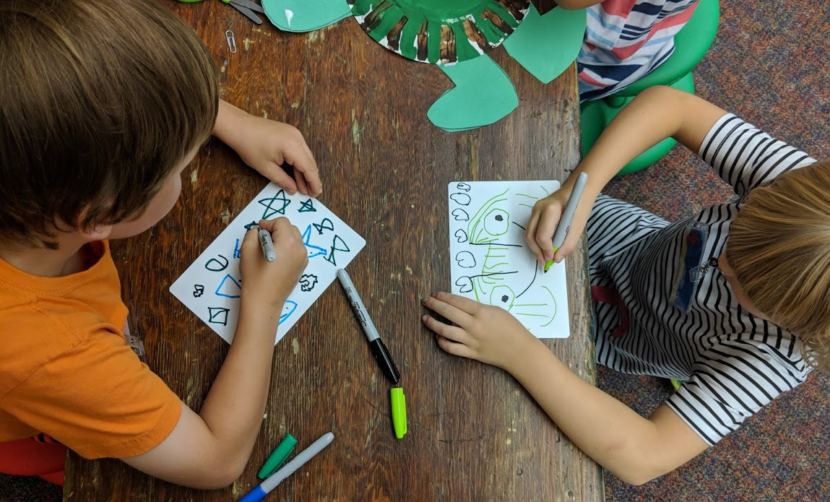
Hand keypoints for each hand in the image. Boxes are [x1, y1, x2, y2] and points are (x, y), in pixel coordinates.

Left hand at [215, 102, 321, 195]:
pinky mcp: (291, 133)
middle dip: (311, 178)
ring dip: (305, 171)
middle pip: (310, 162)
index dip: (314, 182)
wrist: (239, 127)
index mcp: (292, 146)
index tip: (316, 193)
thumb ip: (283, 180)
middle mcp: (297, 138)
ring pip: (306, 156)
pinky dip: (300, 162)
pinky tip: (297, 174)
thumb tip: (294, 190)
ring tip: (304, 187)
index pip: (308, 167)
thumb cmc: (249, 146)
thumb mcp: (266, 168)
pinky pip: (300, 150)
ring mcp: (295, 134)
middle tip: (311, 193)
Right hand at [239, 218, 307, 314]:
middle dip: (277, 230)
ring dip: (282, 238)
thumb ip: (253, 233)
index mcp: (289, 242)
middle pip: (290, 229)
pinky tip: (275, 258)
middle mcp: (300, 249)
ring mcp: (303, 259)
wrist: (263, 302)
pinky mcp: (302, 267)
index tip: (259, 230)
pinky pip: (296, 250)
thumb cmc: (255, 276)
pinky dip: (287, 249)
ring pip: (294, 239)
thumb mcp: (247, 249)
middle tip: (263, 238)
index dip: (268, 223)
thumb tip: (260, 230)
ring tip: (269, 249)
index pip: (281, 222)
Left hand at [421, 292, 539, 370]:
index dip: (444, 297)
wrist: (519, 351)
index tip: (435, 294)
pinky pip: (451, 348)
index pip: (457, 301)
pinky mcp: (470, 353)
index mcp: (481, 312)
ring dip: (432, 323)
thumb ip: (478, 309)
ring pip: (445, 331)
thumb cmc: (511, 328)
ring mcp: (471, 340)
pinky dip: (442, 341)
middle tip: (426, 301)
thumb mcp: (496, 311)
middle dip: (434, 305)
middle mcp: (473, 326)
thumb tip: (460, 306)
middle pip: (448, 313)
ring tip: (425, 318)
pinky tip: (438, 336)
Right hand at [525, 185, 592, 264]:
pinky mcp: (535, 213)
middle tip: (545, 262)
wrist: (579, 190)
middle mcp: (538, 209)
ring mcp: (535, 210)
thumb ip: (568, 245)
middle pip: (531, 235)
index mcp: (550, 210)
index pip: (543, 235)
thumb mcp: (578, 227)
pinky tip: (545, 248)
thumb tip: (557, 259)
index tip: (552, 259)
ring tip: (545, 257)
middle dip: (537, 251)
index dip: (546, 250)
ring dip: (535, 247)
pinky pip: (532, 230)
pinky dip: (537, 241)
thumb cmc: (580, 206)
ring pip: (529, 234)